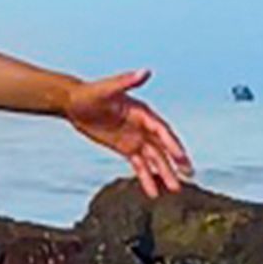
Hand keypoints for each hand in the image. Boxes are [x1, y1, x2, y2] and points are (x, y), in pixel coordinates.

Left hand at [63, 71, 193, 199]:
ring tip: (174, 189)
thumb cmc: (90, 94)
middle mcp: (143, 126)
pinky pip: (139, 165)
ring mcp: (136, 138)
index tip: (180, 157)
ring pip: (153, 159)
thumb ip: (126, 81)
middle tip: (188, 176)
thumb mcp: (107, 88)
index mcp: (142, 113)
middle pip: (162, 147)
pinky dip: (146, 178)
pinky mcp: (126, 148)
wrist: (75, 103)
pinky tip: (153, 192)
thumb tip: (145, 71)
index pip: (161, 130)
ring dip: (164, 173)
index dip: (171, 144)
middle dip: (174, 162)